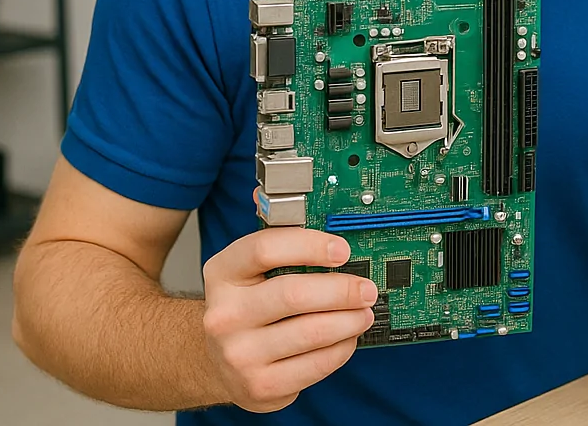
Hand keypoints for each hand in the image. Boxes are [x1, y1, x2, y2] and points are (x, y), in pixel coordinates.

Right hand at [201, 222, 376, 412]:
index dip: (310, 245)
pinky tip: (348, 337)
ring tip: (365, 312)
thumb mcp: (250, 270)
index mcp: (223, 273)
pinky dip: (341, 348)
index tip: (343, 250)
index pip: (265, 249)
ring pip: (311, 331)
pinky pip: (315, 364)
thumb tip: (315, 202)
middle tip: (367, 288)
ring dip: (350, 320)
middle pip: (294, 293)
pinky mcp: (260, 385)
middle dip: (342, 290)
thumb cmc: (247, 306)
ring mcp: (239, 353)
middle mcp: (224, 314)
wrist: (219, 362)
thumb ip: (281, 239)